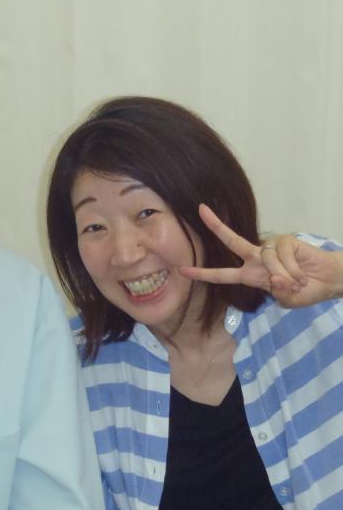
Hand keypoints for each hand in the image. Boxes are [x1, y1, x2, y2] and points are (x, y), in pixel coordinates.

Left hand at [179, 204, 342, 307]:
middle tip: (201, 210)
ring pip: (267, 259)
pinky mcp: (285, 240)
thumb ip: (278, 292)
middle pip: (231, 241)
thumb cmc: (304, 291)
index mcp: (249, 275)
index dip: (202, 273)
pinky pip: (282, 255)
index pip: (221, 275)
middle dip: (216, 226)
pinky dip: (293, 270)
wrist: (329, 282)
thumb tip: (275, 279)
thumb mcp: (288, 300)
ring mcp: (270, 248)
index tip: (182, 270)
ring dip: (285, 276)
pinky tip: (302, 274)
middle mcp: (255, 259)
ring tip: (297, 282)